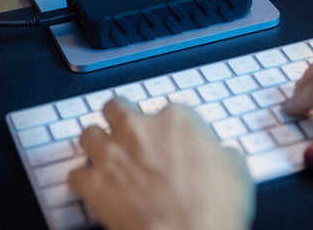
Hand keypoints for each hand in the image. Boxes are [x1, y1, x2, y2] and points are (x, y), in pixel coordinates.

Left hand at [68, 99, 254, 229]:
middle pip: (116, 106)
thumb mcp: (236, 170)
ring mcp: (114, 154)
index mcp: (177, 119)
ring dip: (95, 143)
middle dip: (118, 117)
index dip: (167, 125)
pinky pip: (75, 174)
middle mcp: (141, 129)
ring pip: (89, 133)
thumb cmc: (216, 206)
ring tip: (103, 153)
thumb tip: (225, 157)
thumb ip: (224, 154)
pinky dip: (82, 180)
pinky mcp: (96, 184)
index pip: (166, 108)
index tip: (169, 137)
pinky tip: (91, 186)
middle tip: (125, 129)